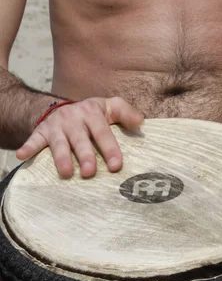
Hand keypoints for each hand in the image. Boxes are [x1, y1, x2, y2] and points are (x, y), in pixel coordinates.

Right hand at [16, 97, 143, 178]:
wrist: (63, 109)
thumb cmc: (93, 114)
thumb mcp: (110, 107)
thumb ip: (125, 113)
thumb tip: (141, 122)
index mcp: (92, 113)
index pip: (103, 132)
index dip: (110, 148)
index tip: (116, 166)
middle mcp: (73, 119)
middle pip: (80, 139)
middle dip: (85, 155)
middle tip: (90, 172)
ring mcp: (56, 126)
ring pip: (58, 143)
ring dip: (61, 158)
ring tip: (67, 173)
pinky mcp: (41, 132)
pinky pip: (33, 140)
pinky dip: (28, 148)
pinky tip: (22, 157)